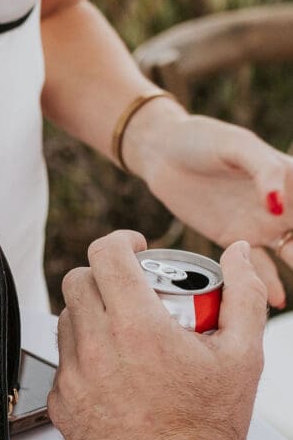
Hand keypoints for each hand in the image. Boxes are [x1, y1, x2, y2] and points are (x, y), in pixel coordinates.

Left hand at [47, 229, 267, 439]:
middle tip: (130, 291)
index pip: (105, 254)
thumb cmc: (209, 428)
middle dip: (104, 276)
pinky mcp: (62, 405)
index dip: (120, 241)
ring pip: (66, 320)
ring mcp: (74, 377)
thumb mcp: (243, 357)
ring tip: (124, 333)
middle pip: (78, 281)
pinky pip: (62, 363)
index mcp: (137, 326)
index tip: (136, 248)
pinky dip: (82, 357)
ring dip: (89, 314)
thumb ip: (244, 295)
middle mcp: (96, 346)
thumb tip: (236, 253)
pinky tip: (112, 371)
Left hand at [124, 100, 292, 308]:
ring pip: (292, 253)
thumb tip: (278, 204)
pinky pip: (258, 266)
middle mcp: (283, 203)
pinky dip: (269, 284)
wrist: (161, 152)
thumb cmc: (201, 138)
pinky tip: (277, 300)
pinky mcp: (235, 239)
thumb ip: (264, 171)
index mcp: (291, 176)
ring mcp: (261, 223)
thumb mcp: (236, 145)